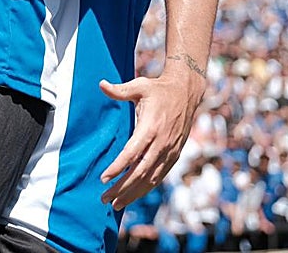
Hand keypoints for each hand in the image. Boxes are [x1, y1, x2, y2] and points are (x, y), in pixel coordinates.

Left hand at [97, 62, 205, 208]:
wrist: (186, 93)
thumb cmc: (158, 89)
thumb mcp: (139, 86)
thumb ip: (119, 90)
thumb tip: (101, 84)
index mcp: (150, 128)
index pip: (132, 153)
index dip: (118, 168)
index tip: (103, 179)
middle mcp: (161, 143)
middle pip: (140, 172)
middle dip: (122, 188)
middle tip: (105, 198)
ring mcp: (169, 151)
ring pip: (150, 178)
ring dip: (133, 193)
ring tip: (116, 204)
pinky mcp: (174, 155)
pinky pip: (159, 176)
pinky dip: (147, 188)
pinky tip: (134, 195)